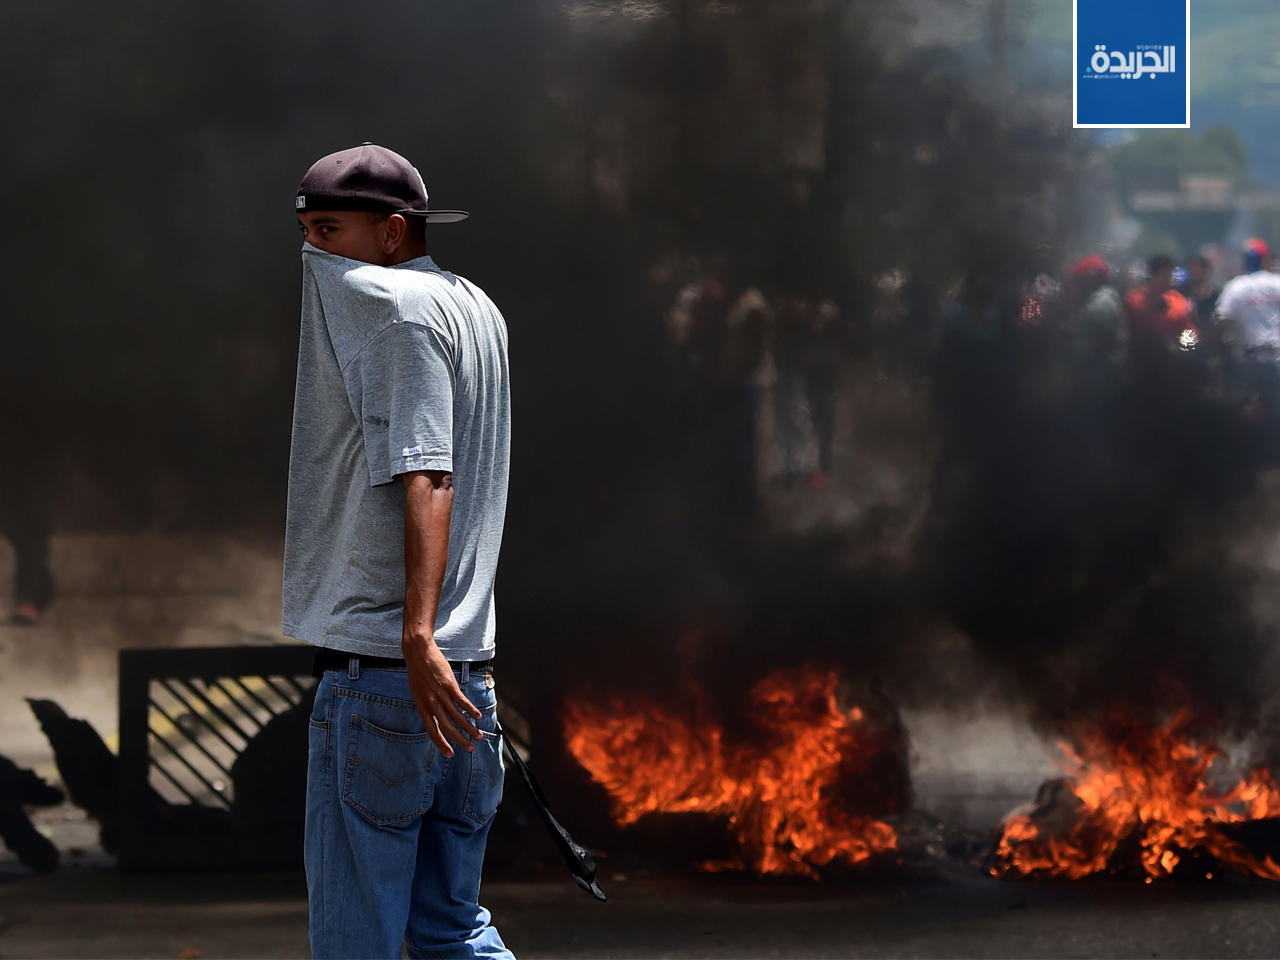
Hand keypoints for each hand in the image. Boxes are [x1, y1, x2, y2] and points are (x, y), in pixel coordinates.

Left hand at [402, 633, 482, 756]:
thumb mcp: (417, 692)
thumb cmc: (417, 672)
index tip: (450, 754)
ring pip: (457, 716)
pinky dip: (471, 710)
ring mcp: (440, 694)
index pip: (432, 731)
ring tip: (478, 735)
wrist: (418, 652)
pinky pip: (462, 701)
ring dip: (469, 728)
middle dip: (460, 740)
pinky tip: (478, 716)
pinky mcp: (449, 684)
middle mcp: (431, 703)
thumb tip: (434, 717)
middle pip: (447, 727)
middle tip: (470, 748)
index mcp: (421, 707)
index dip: (441, 744)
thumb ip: (426, 705)